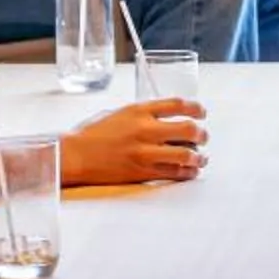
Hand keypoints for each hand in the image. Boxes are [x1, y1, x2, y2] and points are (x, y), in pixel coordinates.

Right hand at [62, 98, 208, 184]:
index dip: (196, 108)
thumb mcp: (120, 113)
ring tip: (201, 157)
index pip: (177, 104)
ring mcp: (144, 152)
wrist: (75, 156)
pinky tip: (190, 171)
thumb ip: (145, 113)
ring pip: (185, 154)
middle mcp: (144, 130)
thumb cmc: (93, 134)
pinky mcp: (142, 172)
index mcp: (139, 111)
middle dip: (201, 133)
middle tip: (203, 137)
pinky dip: (187, 173)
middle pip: (187, 128)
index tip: (202, 113)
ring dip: (199, 156)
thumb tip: (169, 117)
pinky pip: (174, 173)